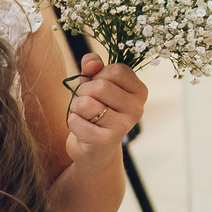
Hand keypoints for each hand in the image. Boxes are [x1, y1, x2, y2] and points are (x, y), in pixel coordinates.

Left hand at [64, 53, 146, 167]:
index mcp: (139, 91)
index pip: (116, 70)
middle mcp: (137, 108)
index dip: (98, 75)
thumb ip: (93, 66)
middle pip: (100, 86)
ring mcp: (123, 126)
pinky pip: (76, 120)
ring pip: (85, 103)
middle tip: (86, 102)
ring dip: (75, 106)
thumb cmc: (95, 109)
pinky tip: (82, 127)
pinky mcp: (106, 140)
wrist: (93, 148)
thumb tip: (92, 63)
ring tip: (83, 114)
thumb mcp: (94, 82)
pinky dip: (72, 121)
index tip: (98, 85)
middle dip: (83, 91)